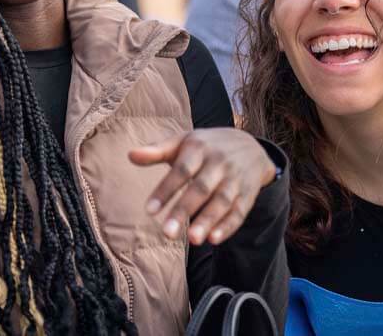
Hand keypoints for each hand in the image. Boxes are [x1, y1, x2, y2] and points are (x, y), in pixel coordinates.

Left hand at [128, 129, 275, 245]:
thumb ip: (157, 150)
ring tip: (192, 240)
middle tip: (167, 233)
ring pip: (222, 202)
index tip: (149, 211)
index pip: (181, 170)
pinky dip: (228, 226)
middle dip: (184, 211)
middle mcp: (219, 163)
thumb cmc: (206, 146)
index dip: (165, 190)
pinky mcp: (248, 195)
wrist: (251, 147)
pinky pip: (239, 212)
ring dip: (207, 221)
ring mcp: (235, 179)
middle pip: (201, 188)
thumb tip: (130, 155)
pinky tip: (214, 240)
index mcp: (199, 148)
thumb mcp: (182, 142)